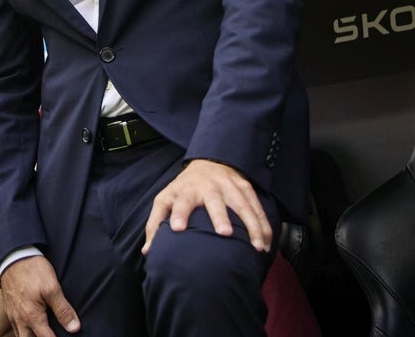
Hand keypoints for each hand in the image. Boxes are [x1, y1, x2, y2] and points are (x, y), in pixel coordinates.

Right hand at [0, 255, 79, 335]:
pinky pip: (15, 328)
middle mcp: (20, 320)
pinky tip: (31, 326)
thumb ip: (63, 309)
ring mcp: (13, 315)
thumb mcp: (52, 287)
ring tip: (43, 332)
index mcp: (32, 317)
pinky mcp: (9, 309)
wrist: (13, 256)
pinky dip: (24, 331)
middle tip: (52, 334)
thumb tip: (74, 328)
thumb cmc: (33, 270)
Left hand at [142, 159, 271, 254]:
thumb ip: (155, 224)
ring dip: (252, 226)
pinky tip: (267, 243)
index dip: (179, 213)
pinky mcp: (245, 188)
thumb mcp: (165, 199)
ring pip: (242, 205)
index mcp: (186, 190)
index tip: (177, 228)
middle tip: (224, 233)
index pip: (181, 201)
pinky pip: (257, 207)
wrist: (209, 162)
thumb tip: (147, 252)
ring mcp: (229, 186)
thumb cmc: (184, 188)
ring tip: (258, 247)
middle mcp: (208, 187)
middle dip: (219, 216)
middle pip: (214, 201)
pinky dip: (264, 225)